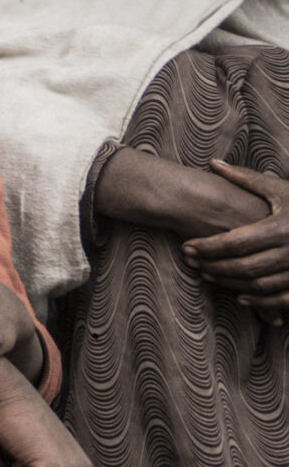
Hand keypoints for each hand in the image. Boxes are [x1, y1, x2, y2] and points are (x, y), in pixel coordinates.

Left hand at [181, 159, 288, 320]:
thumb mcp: (279, 189)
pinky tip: (241, 297)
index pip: (236, 242)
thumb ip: (246, 179)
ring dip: (230, 283)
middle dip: (214, 265)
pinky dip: (261, 302)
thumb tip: (213, 163)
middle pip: (244, 266)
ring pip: (259, 284)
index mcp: (281, 226)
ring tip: (207, 274)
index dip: (208, 246)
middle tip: (191, 262)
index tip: (187, 246)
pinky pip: (282, 299)